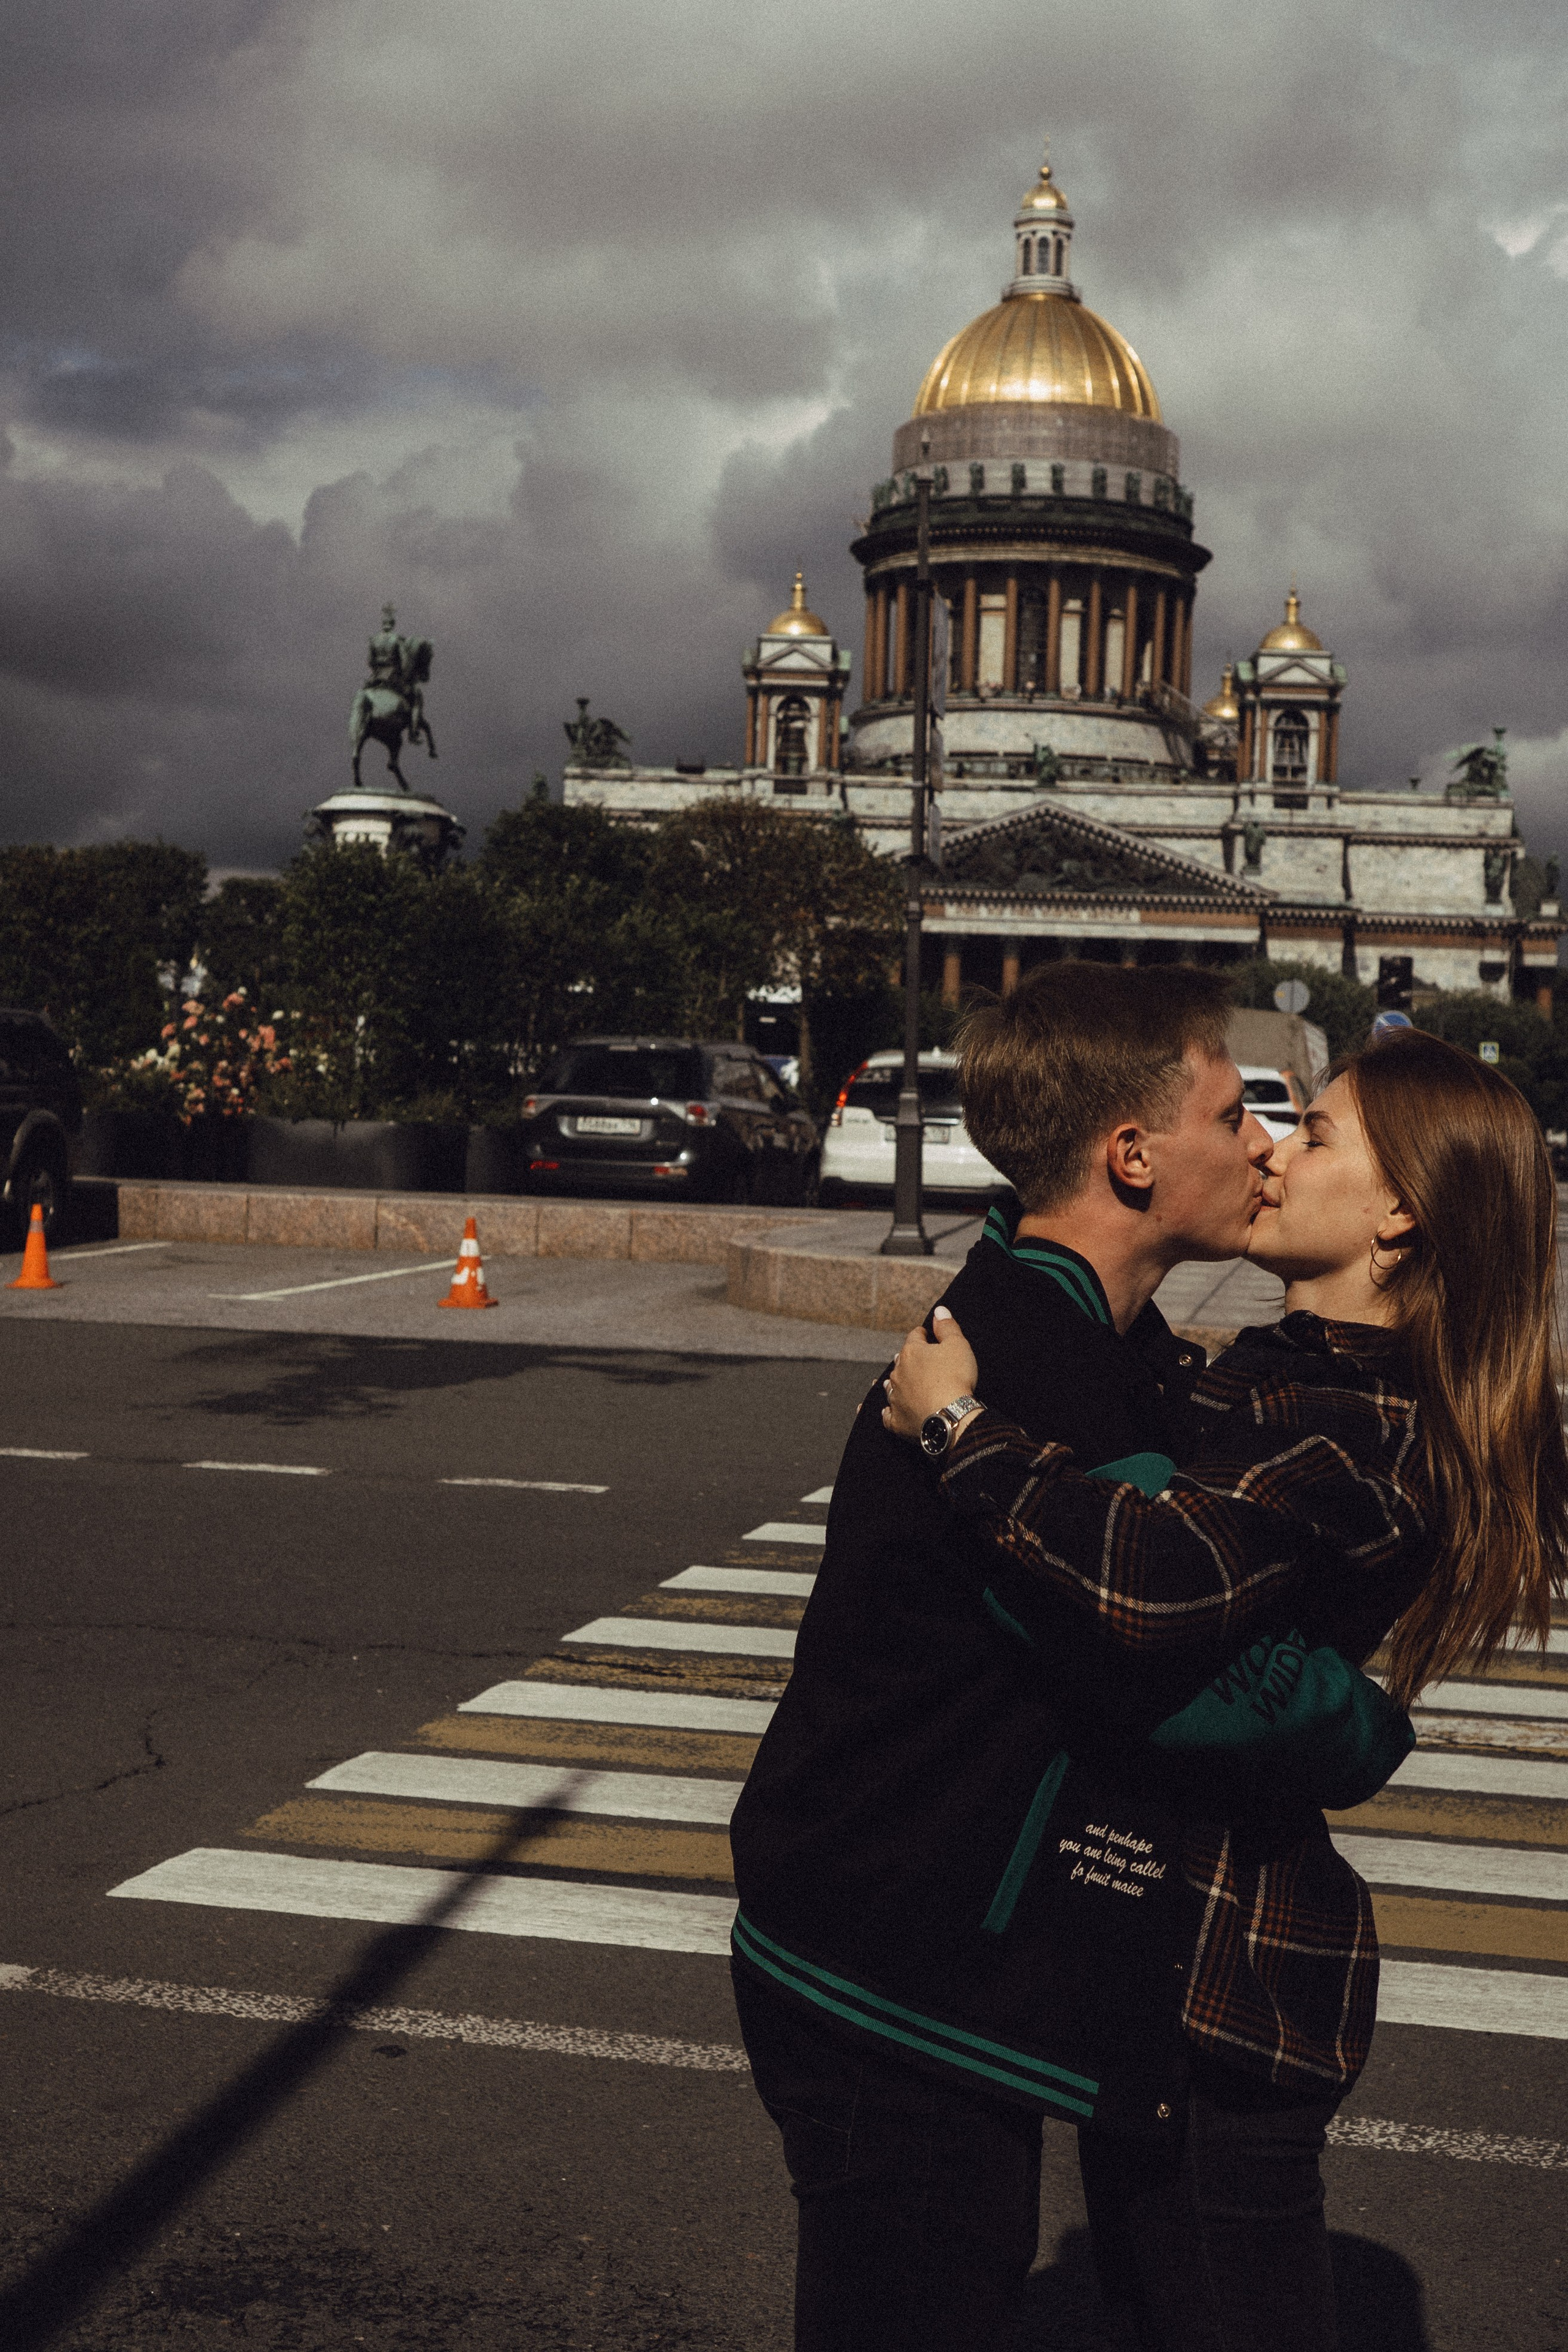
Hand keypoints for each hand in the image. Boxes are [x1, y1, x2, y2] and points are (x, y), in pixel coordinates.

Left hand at [881, 1307, 981, 1440]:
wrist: (951, 1416)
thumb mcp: (958, 1346)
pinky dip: (888, 1412)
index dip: (923, 1335)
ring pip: (891, 1386)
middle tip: (916, 1360)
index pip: (914, 1337)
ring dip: (895, 1383)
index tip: (927, 1335)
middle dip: (908, 1359)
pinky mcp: (896, 1421)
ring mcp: (895, 1398)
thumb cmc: (956, 1378)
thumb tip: (939, 1310)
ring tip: (894, 1382)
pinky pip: (888, 1415)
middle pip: (901, 1361)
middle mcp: (898, 1374)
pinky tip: (887, 1411)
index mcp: (911, 1352)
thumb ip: (947, 1327)